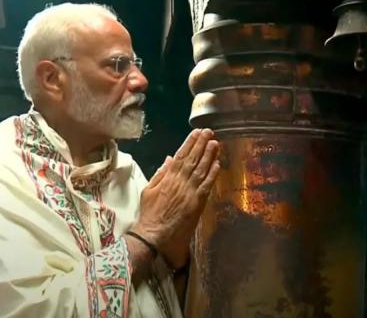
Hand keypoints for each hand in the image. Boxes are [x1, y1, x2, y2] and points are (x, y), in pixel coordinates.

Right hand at [132, 129, 219, 268]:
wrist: (153, 234)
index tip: (196, 133)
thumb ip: (160, 174)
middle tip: (209, 132)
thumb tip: (169, 158)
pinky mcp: (197, 203)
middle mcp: (180, 182)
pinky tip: (217, 163)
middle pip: (193, 159)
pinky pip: (207, 185)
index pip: (180, 156)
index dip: (189, 143)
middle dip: (201, 144)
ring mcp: (190, 192)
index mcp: (167, 178)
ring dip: (209, 155)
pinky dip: (212, 174)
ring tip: (215, 142)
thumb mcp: (148, 190)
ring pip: (201, 169)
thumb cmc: (149, 213)